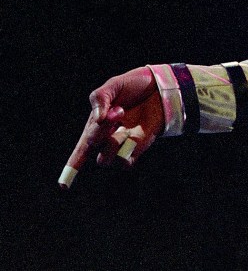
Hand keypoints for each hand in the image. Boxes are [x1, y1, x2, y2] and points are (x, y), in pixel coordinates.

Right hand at [61, 66, 164, 188]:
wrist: (160, 85)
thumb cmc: (133, 86)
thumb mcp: (112, 86)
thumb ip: (100, 98)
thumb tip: (98, 119)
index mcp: (95, 126)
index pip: (81, 150)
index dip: (71, 167)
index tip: (63, 186)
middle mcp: (107, 138)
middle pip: (92, 146)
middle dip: (99, 130)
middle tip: (117, 111)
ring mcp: (123, 144)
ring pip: (106, 159)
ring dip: (111, 142)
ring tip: (124, 119)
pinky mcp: (139, 147)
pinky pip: (125, 161)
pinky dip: (125, 151)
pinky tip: (133, 134)